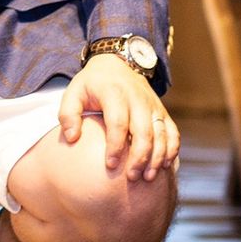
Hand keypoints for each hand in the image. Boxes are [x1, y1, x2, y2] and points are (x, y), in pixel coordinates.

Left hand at [59, 52, 179, 181]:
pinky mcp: (162, 111)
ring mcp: (153, 105)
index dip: (116, 146)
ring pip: (161, 135)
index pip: (118, 123)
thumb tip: (71, 138)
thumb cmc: (91, 84)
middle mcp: (137, 99)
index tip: (110, 165)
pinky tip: (164, 166)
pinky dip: (172, 149)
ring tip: (147, 177)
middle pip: (144, 132)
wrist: (116, 64)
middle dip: (139, 157)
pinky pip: (172, 132)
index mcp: (114, 94)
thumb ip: (68, 114)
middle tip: (131, 178)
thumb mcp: (73, 92)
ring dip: (157, 158)